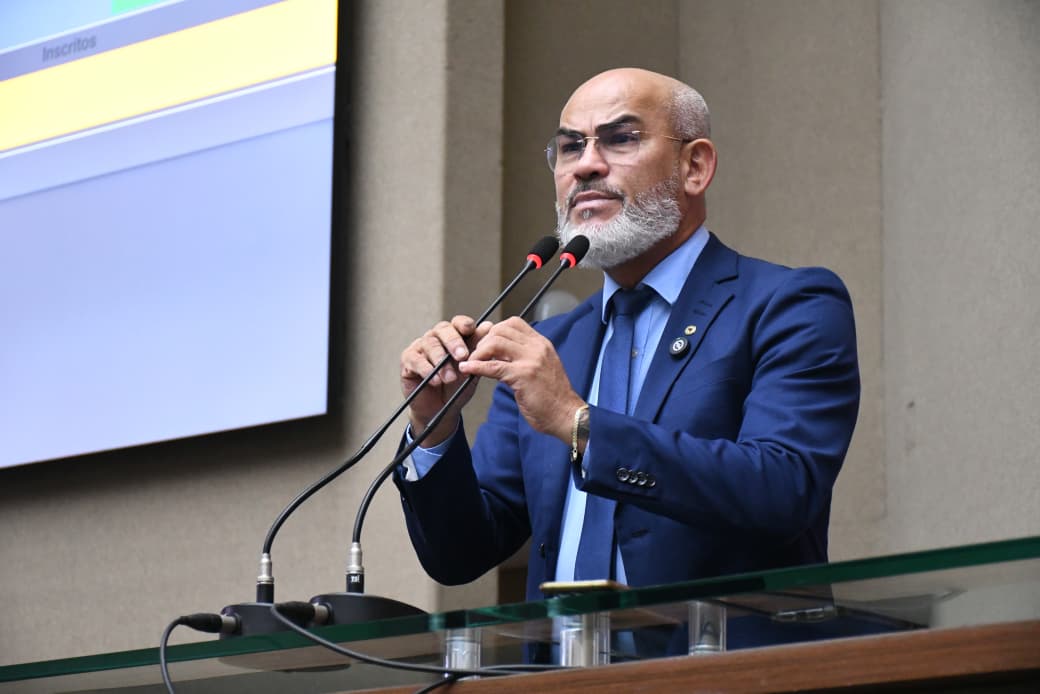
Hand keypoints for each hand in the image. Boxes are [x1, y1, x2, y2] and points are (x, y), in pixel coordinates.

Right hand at [400, 315, 491, 445]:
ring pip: (430, 344)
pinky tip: (435, 381)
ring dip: (441, 362)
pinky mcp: (408, 359)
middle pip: (443, 330)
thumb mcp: (471, 369)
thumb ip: (477, 349)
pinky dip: (426, 370)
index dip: (464, 324)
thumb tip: (488, 326)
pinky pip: (415, 359)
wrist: (441, 409)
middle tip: (462, 356)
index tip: (470, 330)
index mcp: (454, 335)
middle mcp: (436, 337)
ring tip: (450, 378)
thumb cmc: (457, 386)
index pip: (458, 323)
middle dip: (454, 342)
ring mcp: (421, 347)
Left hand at [458, 317, 584, 443]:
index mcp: (541, 344)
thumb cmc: (552, 397)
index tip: (486, 344)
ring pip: (495, 343)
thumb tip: (499, 354)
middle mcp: (537, 347)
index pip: (513, 323)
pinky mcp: (522, 375)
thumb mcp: (541, 368)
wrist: (566, 415)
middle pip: (500, 330)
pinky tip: (467, 369)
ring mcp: (530, 360)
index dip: (495, 330)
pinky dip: (476, 366)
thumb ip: (524, 357)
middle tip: (475, 355)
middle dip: (483, 341)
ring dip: (478, 352)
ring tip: (471, 363)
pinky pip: (493, 366)